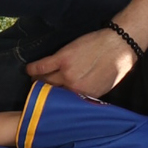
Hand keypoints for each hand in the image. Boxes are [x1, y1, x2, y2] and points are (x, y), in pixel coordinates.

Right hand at [24, 27, 138, 97]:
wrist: (119, 43)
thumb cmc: (116, 65)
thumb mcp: (104, 88)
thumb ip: (88, 95)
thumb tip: (76, 99)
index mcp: (85, 97)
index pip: (64, 104)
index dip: (56, 103)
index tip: (49, 103)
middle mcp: (74, 88)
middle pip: (52, 93)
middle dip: (44, 95)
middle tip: (38, 94)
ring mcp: (67, 72)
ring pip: (45, 80)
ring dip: (37, 82)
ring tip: (33, 83)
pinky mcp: (62, 58)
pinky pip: (43, 65)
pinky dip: (34, 68)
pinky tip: (28, 70)